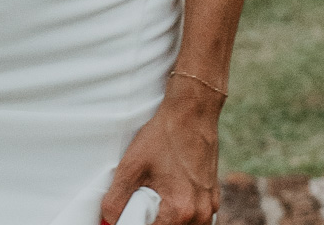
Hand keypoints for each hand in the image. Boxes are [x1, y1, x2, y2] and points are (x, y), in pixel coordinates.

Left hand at [101, 79, 220, 224]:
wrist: (193, 110)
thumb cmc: (164, 134)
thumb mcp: (131, 165)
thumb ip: (116, 200)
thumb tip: (110, 220)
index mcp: (179, 211)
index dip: (137, 222)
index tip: (134, 209)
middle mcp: (199, 214)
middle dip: (154, 220)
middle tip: (146, 200)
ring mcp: (210, 206)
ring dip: (169, 219)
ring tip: (159, 197)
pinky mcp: (213, 197)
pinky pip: (196, 218)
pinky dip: (183, 213)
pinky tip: (173, 193)